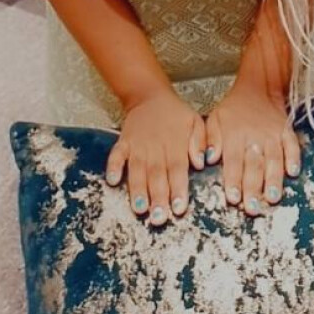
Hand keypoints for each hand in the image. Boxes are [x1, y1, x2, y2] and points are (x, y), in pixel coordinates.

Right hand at [104, 87, 206, 226]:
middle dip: (158, 198)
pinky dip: (113, 167)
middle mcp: (155, 147)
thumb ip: (200, 141)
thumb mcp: (195, 121)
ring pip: (137, 169)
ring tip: (140, 209)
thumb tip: (201, 162)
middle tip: (159, 218)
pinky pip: (116, 155)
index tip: (179, 209)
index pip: (177, 169)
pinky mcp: (123, 142)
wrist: (150, 95)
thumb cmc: (175, 114)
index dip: (178, 189)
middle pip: (157, 175)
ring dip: (138, 189)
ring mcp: (137, 145)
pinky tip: (112, 181)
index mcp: (175, 144)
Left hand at [204, 80, 301, 215]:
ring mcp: (272, 134)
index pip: (233, 160)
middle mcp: (254, 136)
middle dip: (253, 188)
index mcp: (234, 134)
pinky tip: (293, 172)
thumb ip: (210, 139)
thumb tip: (208, 159)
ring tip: (273, 198)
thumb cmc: (234, 109)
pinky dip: (293, 158)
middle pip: (254, 165)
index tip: (233, 199)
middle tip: (252, 207)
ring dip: (274, 179)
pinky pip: (292, 145)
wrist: (258, 87)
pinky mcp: (286, 131)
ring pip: (274, 159)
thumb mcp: (215, 118)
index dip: (233, 180)